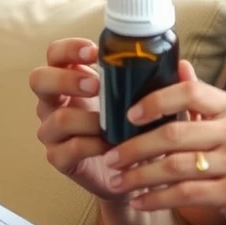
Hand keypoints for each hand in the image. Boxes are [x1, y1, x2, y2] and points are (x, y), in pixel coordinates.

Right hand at [29, 38, 201, 201]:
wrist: (136, 175)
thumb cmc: (137, 129)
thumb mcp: (150, 103)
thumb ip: (162, 84)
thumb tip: (185, 66)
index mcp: (71, 80)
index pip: (55, 54)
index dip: (69, 49)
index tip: (94, 52)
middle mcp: (56, 102)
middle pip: (39, 79)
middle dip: (66, 79)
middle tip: (95, 86)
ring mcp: (53, 131)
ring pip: (56, 118)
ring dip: (87, 119)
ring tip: (109, 123)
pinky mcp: (59, 158)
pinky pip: (67, 148)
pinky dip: (90, 145)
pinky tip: (109, 145)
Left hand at [102, 79, 225, 224]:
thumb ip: (207, 101)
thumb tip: (179, 66)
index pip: (191, 91)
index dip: (155, 100)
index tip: (128, 114)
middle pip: (174, 132)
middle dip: (134, 146)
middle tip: (110, 156)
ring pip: (175, 165)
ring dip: (139, 175)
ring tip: (118, 182)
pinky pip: (185, 194)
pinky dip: (156, 199)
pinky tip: (139, 203)